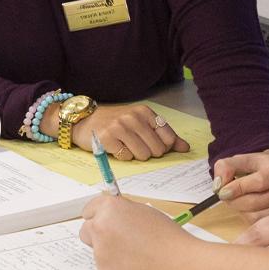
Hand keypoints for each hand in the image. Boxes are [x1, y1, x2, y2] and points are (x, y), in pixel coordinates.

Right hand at [70, 103, 189, 160]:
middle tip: (136, 145)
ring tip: (126, 146)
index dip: (163, 147)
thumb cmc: (114, 122)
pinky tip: (116, 147)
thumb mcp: (140, 122)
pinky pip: (127, 157)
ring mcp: (119, 127)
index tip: (152, 144)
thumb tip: (185, 148)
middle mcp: (133, 117)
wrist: (84, 120)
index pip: (168, 137)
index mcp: (145, 112)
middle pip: (157, 149)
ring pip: (143, 155)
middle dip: (149, 153)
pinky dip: (123, 157)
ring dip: (136, 156)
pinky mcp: (107, 139)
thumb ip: (163, 134)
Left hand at [77, 193, 189, 269]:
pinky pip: (105, 267)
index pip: (90, 208)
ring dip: (109, 251)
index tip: (105, 219)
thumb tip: (113, 214)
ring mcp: (100, 252)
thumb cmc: (168, 239)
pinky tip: (136, 266)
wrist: (179, 266)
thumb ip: (124, 211)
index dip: (100, 214)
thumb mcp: (146, 212)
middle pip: (86, 230)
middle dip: (98, 233)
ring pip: (97, 250)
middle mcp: (100, 229)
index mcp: (110, 209)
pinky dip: (116, 267)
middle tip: (118, 238)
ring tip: (135, 253)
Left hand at [210, 150, 268, 221]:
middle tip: (224, 196)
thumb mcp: (242, 159)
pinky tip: (245, 208)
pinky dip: (246, 217)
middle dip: (235, 200)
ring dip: (239, 210)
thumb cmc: (258, 167)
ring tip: (236, 200)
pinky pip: (259, 224)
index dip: (239, 188)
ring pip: (257, 216)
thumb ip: (227, 166)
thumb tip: (219, 185)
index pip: (260, 181)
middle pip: (257, 201)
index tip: (222, 192)